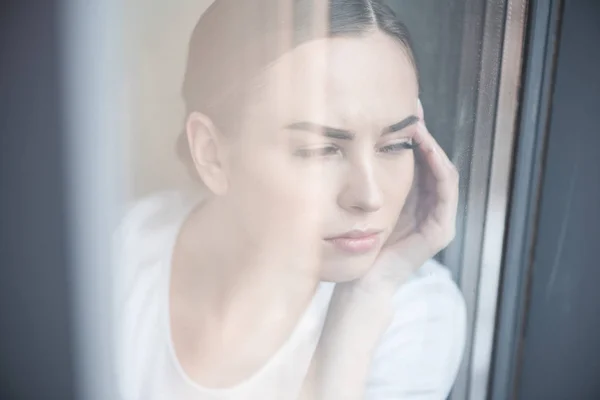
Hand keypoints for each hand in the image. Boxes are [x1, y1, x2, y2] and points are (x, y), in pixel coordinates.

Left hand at [357, 100, 458, 292]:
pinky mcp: (442, 230)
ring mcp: (440, 218)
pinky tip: (427, 150)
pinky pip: (446, 192)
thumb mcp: (368, 201)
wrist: (363, 279)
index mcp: (415, 199)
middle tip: (414, 107)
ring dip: (433, 147)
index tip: (403, 110)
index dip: (415, 135)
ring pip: (443, 172)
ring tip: (418, 125)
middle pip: (434, 161)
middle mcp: (431, 206)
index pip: (421, 160)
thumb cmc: (362, 241)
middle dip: (424, 134)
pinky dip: (439, 169)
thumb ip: (372, 178)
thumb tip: (358, 143)